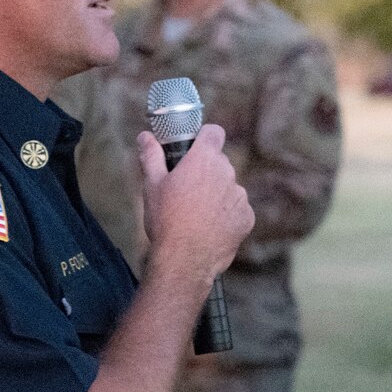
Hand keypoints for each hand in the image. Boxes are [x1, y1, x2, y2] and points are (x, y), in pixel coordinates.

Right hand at [137, 127, 253, 286]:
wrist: (184, 260)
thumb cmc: (166, 220)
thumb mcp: (152, 185)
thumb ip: (151, 156)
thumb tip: (145, 137)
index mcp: (204, 159)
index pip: (214, 132)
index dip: (204, 138)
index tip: (194, 148)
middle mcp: (227, 173)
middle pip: (219, 163)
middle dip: (206, 172)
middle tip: (186, 190)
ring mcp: (240, 196)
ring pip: (228, 187)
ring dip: (216, 195)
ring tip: (196, 215)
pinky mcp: (247, 218)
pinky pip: (237, 210)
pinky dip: (226, 216)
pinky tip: (209, 228)